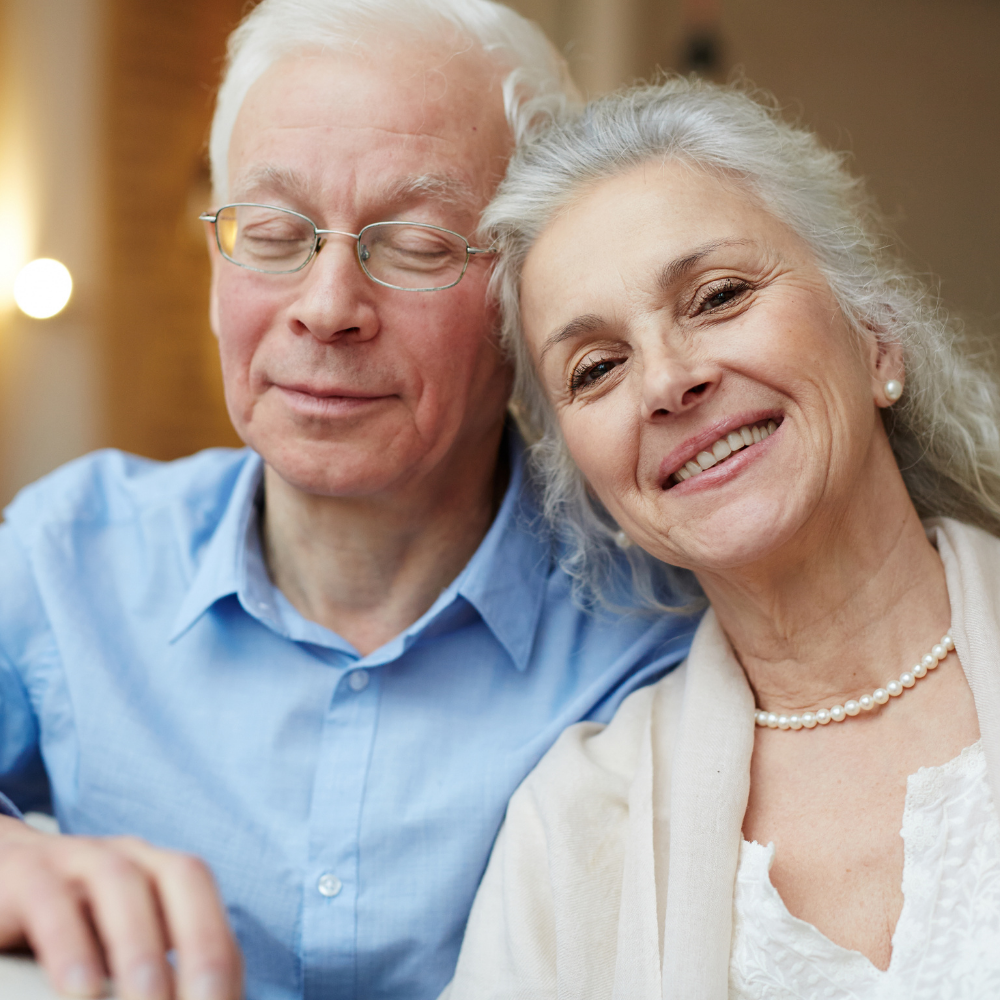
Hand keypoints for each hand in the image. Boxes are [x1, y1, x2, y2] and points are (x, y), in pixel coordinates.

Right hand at [0, 816, 241, 999]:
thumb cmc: (71, 924)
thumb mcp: (120, 943)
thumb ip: (160, 971)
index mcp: (159, 870)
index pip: (208, 901)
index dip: (223, 953)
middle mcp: (128, 855)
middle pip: (182, 875)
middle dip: (203, 940)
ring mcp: (76, 857)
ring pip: (119, 881)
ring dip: (139, 947)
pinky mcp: (24, 876)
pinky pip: (50, 900)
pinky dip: (70, 946)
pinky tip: (81, 992)